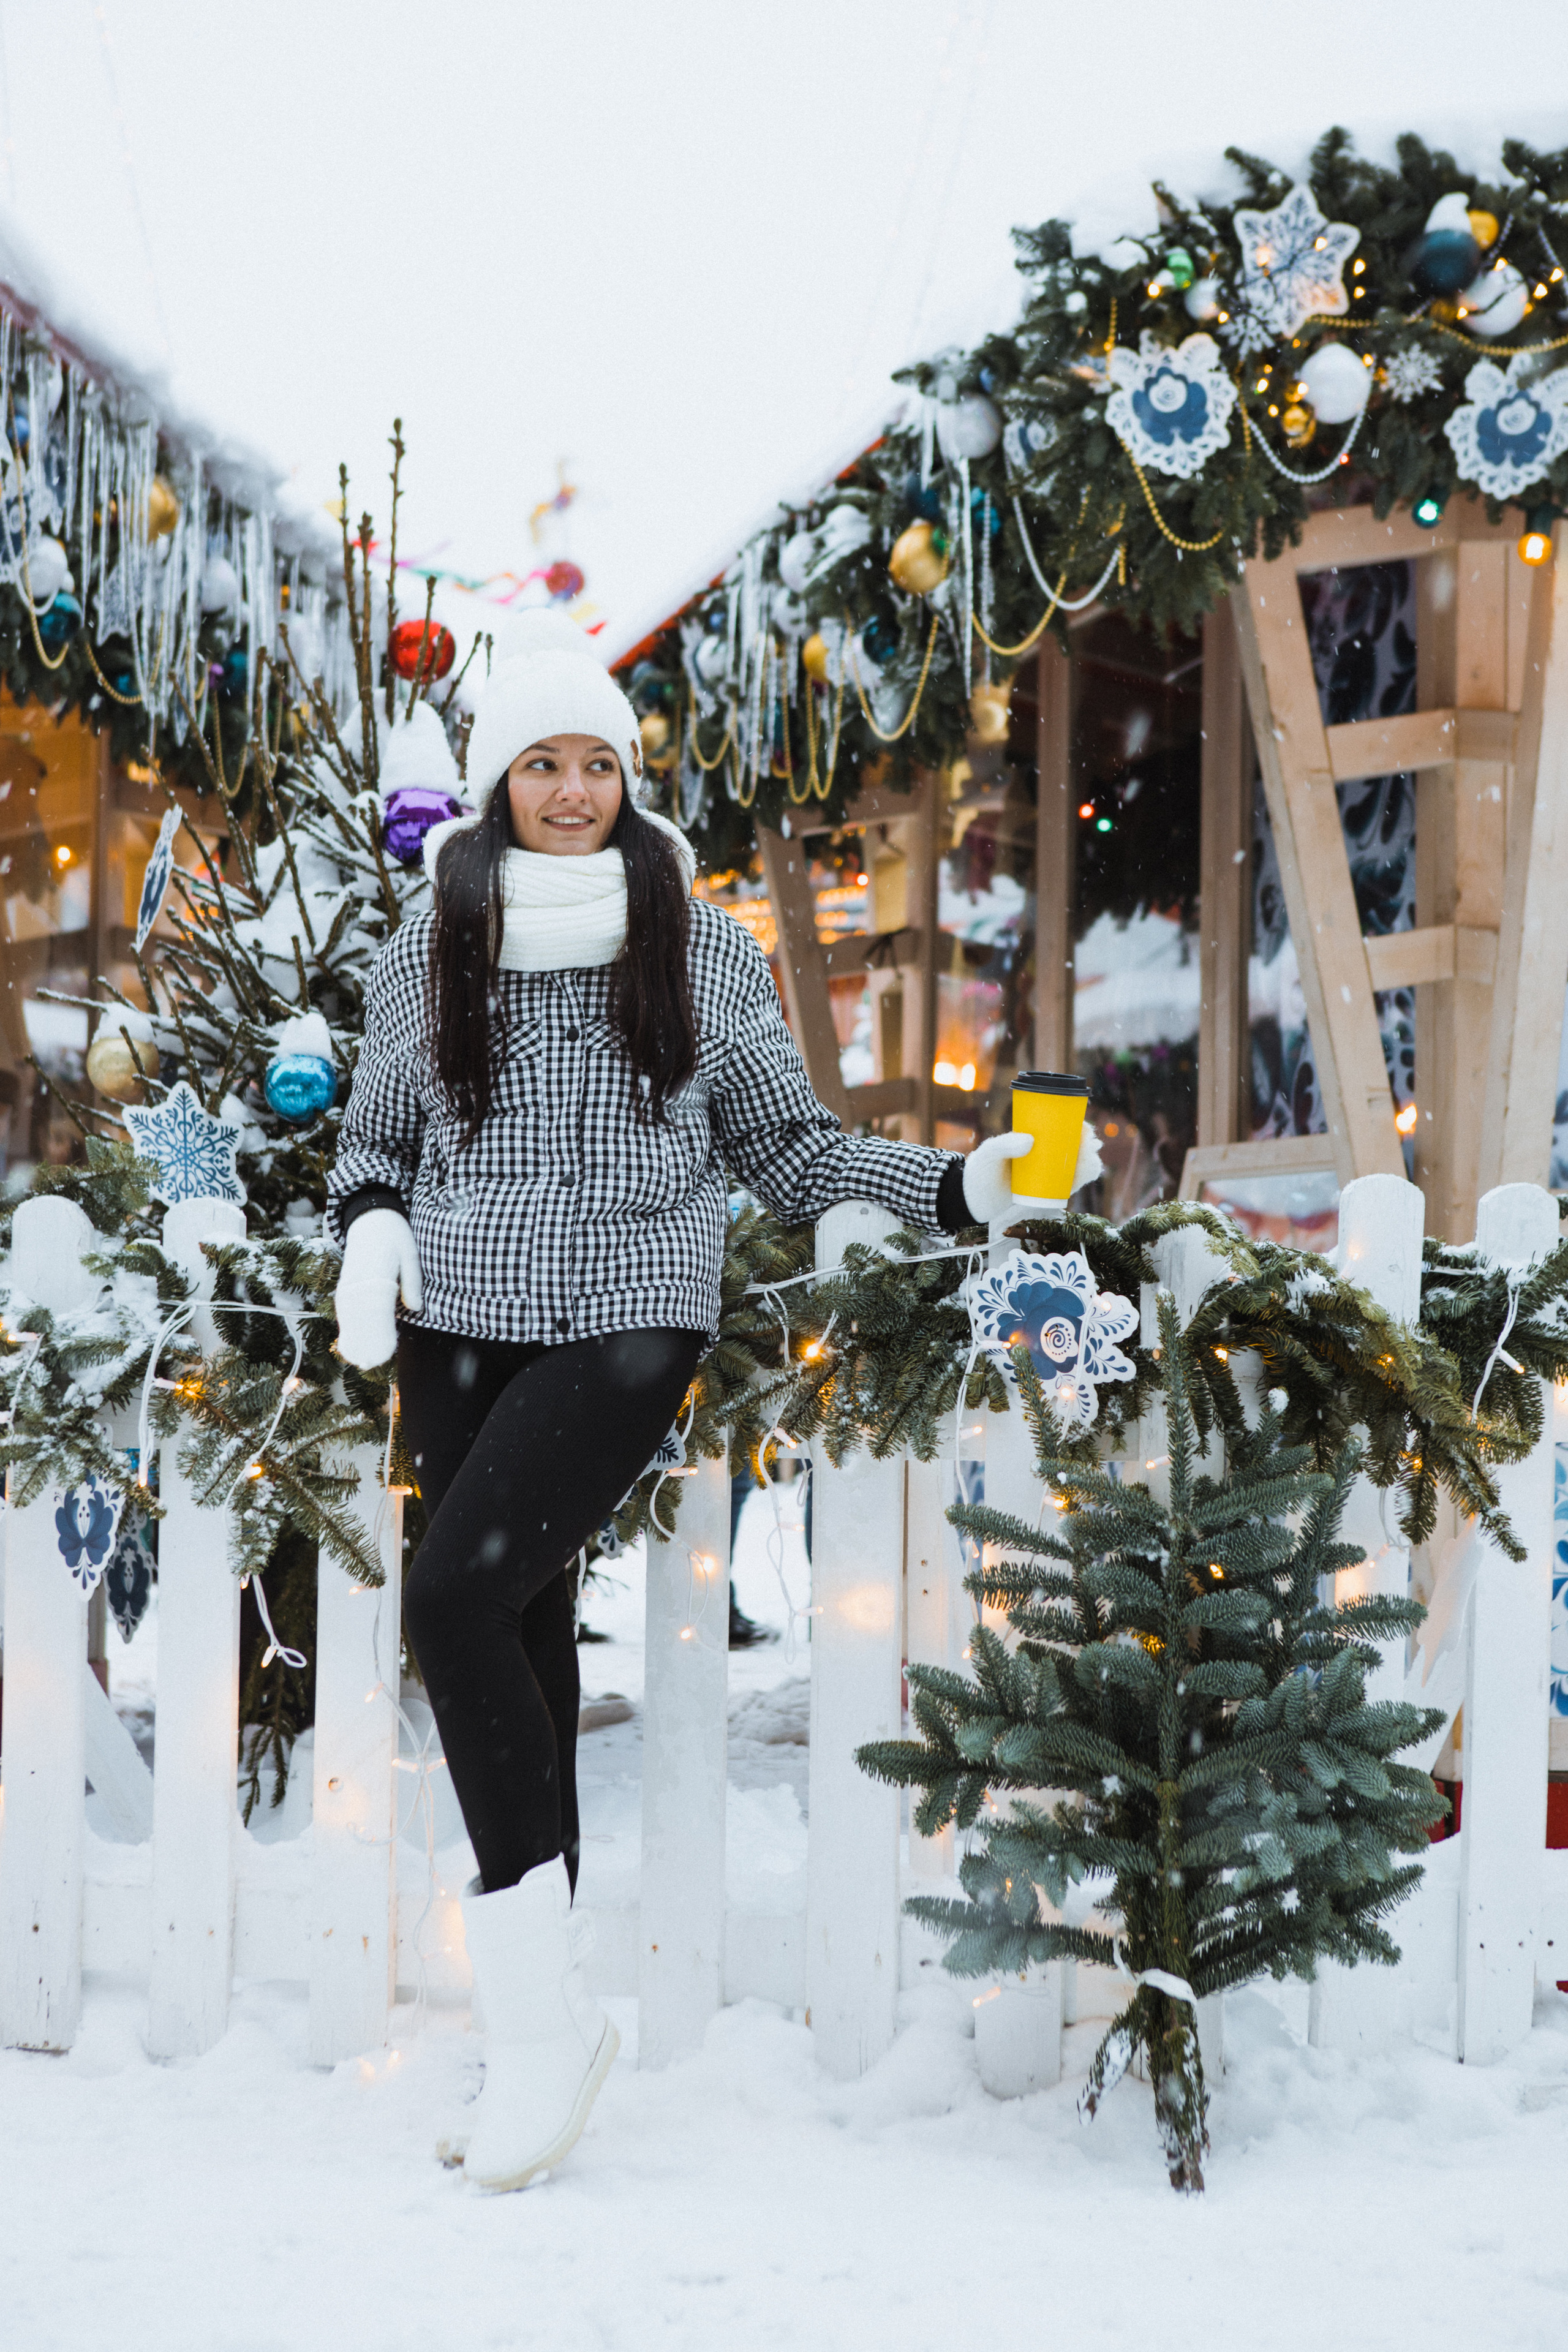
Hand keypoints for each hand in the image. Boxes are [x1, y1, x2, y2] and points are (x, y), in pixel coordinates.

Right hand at [334, 1208, 421, 1369]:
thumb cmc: (395, 1235)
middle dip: (366, 1341)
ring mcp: (348, 1282)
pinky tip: (350, 1342)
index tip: (387, 1351)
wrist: (370, 1216)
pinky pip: (343, 1309)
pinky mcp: (345, 1284)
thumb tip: (416, 1308)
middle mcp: (358, 1280)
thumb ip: (412, 1281)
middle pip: (360, 1316)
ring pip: (348, 1315)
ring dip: (354, 1338)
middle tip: (373, 1364)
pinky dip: (346, 1326)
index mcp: (377, 1272)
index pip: (379, 1308)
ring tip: (361, 1360)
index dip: (381, 1332)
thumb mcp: (410, 1253)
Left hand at [962, 1123, 1104, 1220]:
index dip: (1076, 1126)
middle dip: (1087, 1145)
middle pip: (1073, 1146)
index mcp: (1032, 1138)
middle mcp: (1043, 1154)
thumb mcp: (990, 1154)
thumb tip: (1030, 1140)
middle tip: (1089, 1147)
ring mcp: (1046, 1173)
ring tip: (1088, 1164)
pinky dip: (1082, 1179)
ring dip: (1089, 1162)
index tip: (1085, 1130)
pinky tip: (1086, 1175)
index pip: (1059, 1127)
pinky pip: (1070, 1184)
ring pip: (1076, 1165)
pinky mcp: (1048, 1191)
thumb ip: (1004, 1145)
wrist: (971, 1201)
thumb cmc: (979, 1172)